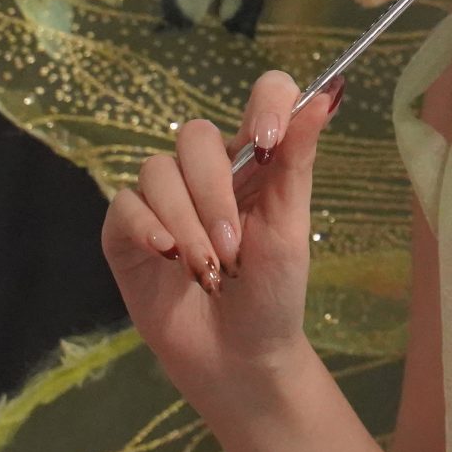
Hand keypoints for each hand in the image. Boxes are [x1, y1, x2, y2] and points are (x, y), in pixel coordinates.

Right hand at [102, 68, 345, 412]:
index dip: (265, 103)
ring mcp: (163, 198)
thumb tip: (327, 93)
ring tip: (208, 269)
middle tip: (233, 249)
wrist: (238, 358)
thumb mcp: (290, 227)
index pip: (264, 94)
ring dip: (186, 223)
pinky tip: (166, 256)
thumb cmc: (274, 293)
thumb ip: (298, 160)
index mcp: (257, 160)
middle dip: (214, 194)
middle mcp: (207, 170)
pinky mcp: (126, 230)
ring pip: (157, 171)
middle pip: (195, 136)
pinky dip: (147, 228)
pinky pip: (124, 204)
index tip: (266, 141)